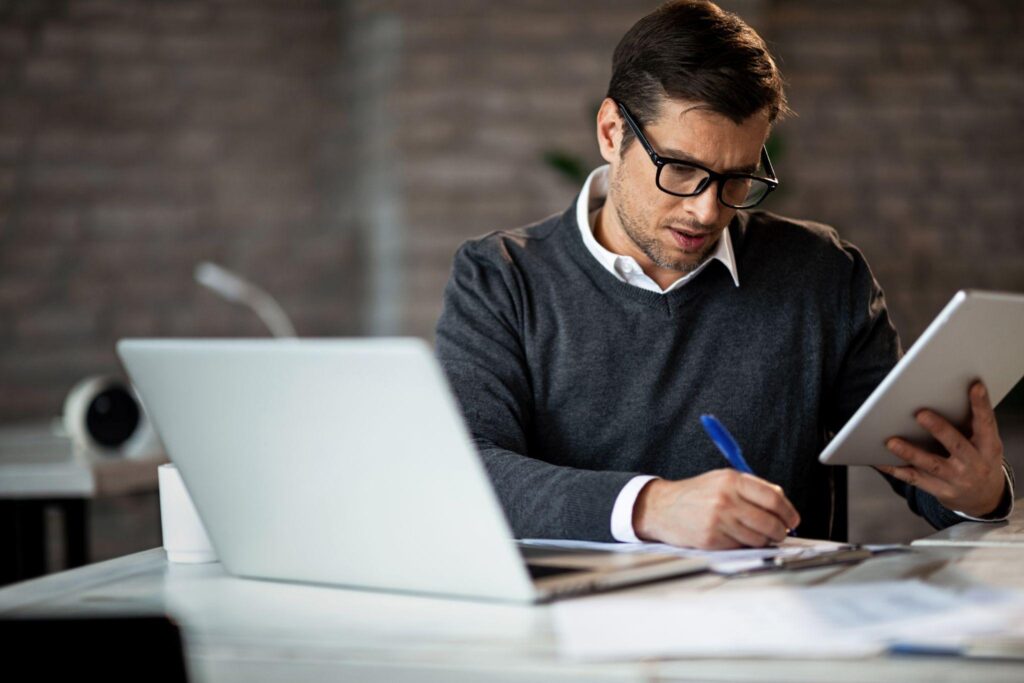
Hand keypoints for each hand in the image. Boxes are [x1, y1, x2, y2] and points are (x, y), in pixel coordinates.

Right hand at [632, 469, 800, 548]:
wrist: (662, 508)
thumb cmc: (695, 494)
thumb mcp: (722, 479)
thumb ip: (752, 487)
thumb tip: (781, 501)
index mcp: (731, 480)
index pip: (773, 498)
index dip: (788, 512)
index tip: (793, 519)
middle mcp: (725, 499)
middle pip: (770, 521)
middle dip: (780, 530)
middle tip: (780, 532)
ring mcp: (718, 521)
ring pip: (758, 538)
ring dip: (763, 540)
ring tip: (756, 534)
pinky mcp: (712, 539)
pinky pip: (741, 547)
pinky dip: (744, 545)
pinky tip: (735, 537)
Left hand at [877, 381, 1006, 517]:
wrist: (984, 499)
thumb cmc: (979, 461)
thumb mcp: (985, 444)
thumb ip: (971, 425)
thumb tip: (946, 395)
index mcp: (988, 447)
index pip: (986, 423)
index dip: (981, 405)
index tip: (974, 386)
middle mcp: (974, 464)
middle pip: (956, 444)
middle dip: (939, 429)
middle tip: (920, 413)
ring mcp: (956, 479)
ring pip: (931, 464)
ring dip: (910, 452)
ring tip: (891, 441)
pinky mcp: (940, 490)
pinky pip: (914, 479)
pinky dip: (895, 469)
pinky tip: (878, 460)